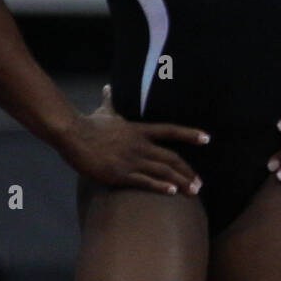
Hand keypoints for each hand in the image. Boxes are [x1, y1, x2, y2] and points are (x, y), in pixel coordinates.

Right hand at [59, 84, 208, 196]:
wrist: (73, 134)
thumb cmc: (89, 124)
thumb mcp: (105, 111)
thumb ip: (111, 101)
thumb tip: (108, 87)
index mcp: (140, 130)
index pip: (171, 130)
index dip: (190, 134)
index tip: (207, 139)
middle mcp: (140, 145)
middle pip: (171, 158)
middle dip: (188, 171)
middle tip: (200, 184)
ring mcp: (131, 159)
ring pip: (162, 171)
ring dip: (180, 182)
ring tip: (194, 191)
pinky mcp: (119, 174)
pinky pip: (145, 181)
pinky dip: (160, 187)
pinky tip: (173, 193)